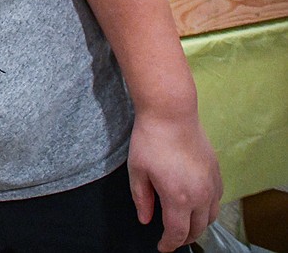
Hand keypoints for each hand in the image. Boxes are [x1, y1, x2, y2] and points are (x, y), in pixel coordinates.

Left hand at [127, 111, 221, 251]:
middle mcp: (200, 194)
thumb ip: (141, 199)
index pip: (177, 232)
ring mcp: (211, 183)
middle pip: (197, 229)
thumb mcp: (137, 171)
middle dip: (184, 238)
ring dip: (198, 226)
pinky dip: (207, 210)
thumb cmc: (150, 140)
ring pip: (211, 217)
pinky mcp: (216, 172)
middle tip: (171, 239)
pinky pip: (217, 200)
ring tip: (184, 226)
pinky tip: (196, 206)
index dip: (169, 244)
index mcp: (178, 198)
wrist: (171, 114)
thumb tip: (145, 219)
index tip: (162, 247)